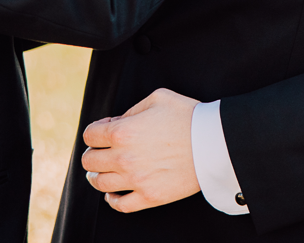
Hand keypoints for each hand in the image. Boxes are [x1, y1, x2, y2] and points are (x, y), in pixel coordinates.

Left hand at [80, 88, 200, 212]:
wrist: (214, 143)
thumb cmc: (188, 116)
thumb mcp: (158, 97)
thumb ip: (131, 109)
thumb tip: (116, 123)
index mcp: (123, 132)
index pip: (89, 135)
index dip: (94, 131)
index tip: (103, 131)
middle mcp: (124, 158)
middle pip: (89, 161)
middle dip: (93, 153)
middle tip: (101, 152)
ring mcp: (136, 180)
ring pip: (100, 183)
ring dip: (97, 176)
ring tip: (103, 172)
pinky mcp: (149, 197)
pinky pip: (120, 205)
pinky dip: (112, 200)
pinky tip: (114, 193)